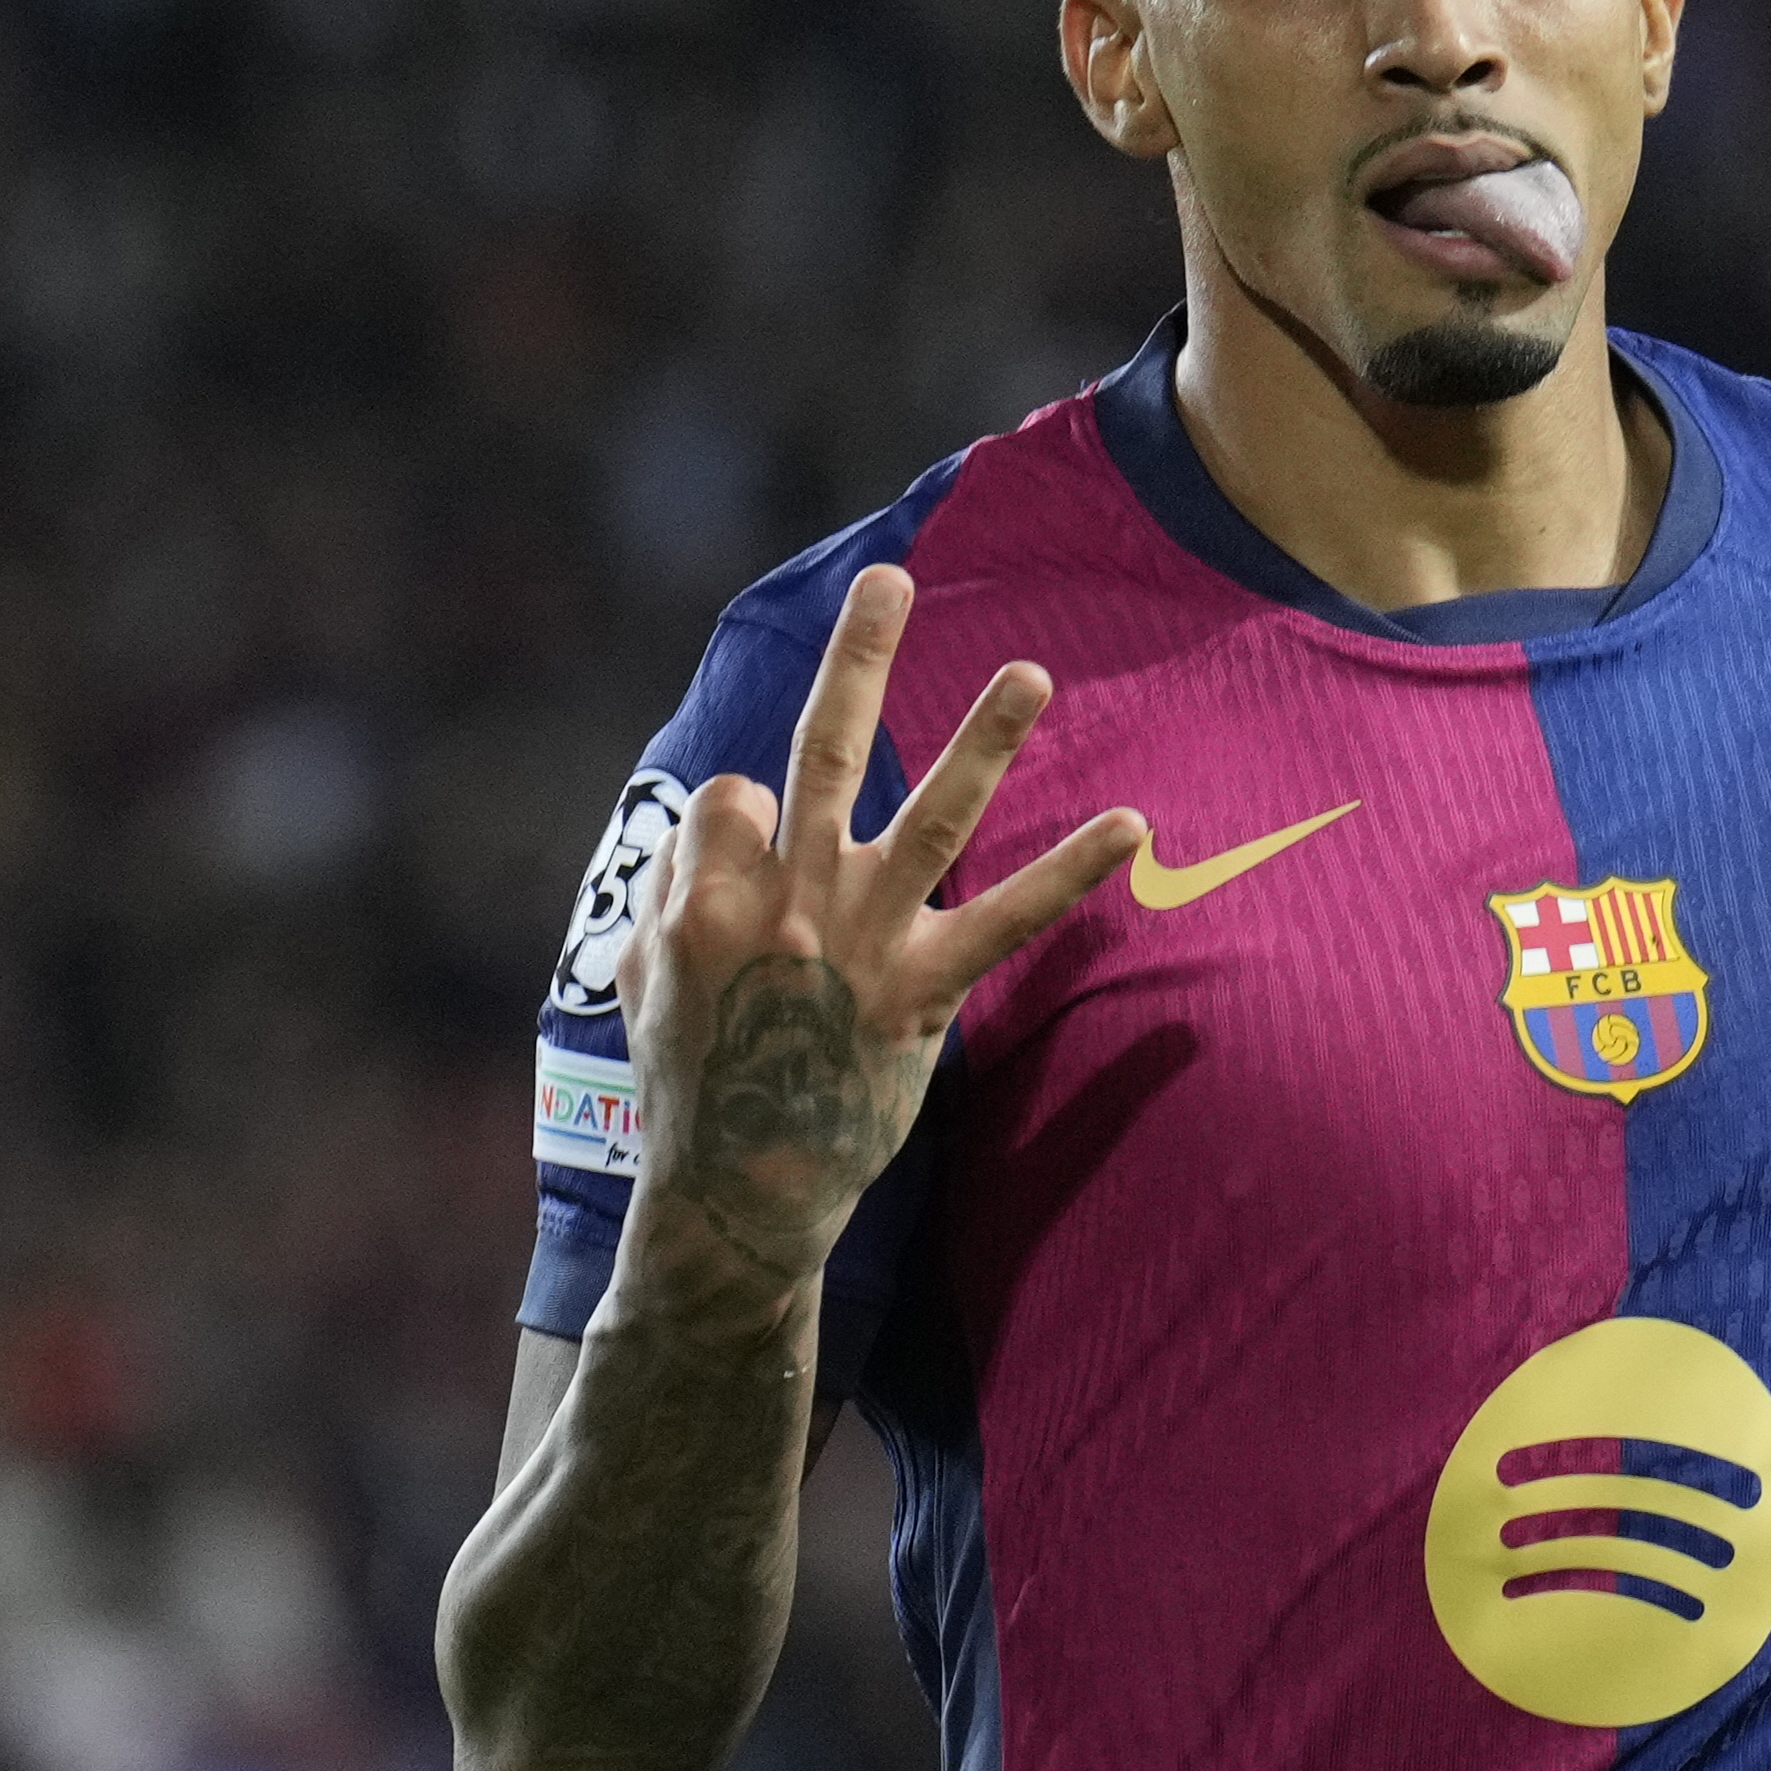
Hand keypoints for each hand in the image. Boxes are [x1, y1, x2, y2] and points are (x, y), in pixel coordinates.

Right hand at [615, 565, 1140, 1288]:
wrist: (736, 1193)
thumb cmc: (686, 1081)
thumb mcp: (637, 978)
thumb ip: (668, 895)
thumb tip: (710, 836)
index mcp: (702, 896)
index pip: (736, 794)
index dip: (743, 818)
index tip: (747, 862)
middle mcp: (786, 904)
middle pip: (821, 751)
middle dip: (857, 658)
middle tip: (892, 577)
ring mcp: (861, 944)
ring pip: (930, 818)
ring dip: (986, 740)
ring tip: (1033, 671)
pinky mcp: (923, 993)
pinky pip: (1007, 922)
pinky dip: (1071, 871)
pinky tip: (1134, 826)